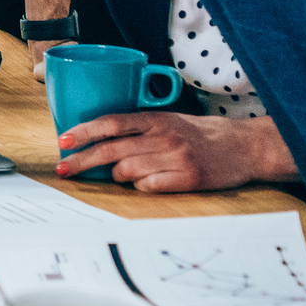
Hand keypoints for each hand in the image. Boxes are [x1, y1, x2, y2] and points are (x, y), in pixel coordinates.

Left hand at [55, 112, 298, 192]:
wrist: (242, 147)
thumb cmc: (198, 135)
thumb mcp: (168, 121)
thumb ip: (137, 128)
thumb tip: (97, 141)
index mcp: (155, 119)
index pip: (111, 123)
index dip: (84, 131)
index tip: (63, 141)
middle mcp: (163, 136)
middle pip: (112, 149)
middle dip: (82, 160)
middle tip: (63, 169)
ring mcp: (175, 158)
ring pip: (127, 170)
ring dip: (117, 175)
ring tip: (122, 174)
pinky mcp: (187, 179)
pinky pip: (149, 186)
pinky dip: (141, 187)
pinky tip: (146, 183)